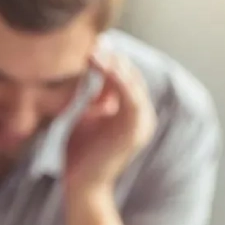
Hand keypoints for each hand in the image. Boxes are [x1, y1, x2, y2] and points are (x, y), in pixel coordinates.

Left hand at [64, 53, 155, 192]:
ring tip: (94, 48)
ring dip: (114, 62)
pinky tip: (99, 63)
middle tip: (90, 38)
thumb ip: (97, 97)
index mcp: (132, 113)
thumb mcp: (89, 117)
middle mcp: (143, 116)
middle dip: (112, 56)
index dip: (109, 59)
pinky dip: (116, 76)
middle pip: (131, 75)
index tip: (88, 42)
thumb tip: (96, 72)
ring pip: (132, 82)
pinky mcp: (135, 128)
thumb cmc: (82, 154)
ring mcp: (142, 122)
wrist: (82, 185)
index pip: (125, 77)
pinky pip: (130, 94)